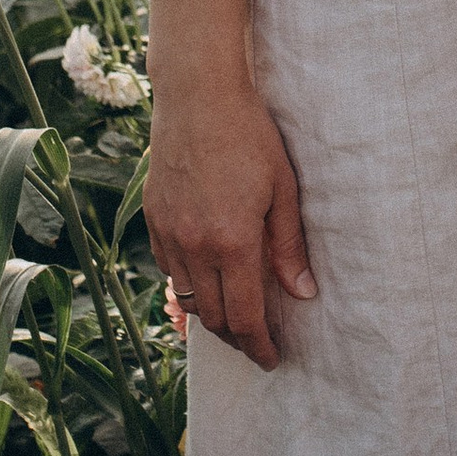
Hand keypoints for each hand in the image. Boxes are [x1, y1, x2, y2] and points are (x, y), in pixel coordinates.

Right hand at [145, 77, 316, 371]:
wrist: (197, 96)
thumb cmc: (249, 135)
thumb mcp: (283, 188)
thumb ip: (288, 246)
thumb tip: (303, 293)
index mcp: (232, 242)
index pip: (244, 317)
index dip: (258, 346)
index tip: (271, 359)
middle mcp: (195, 246)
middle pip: (213, 317)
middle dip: (236, 338)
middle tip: (257, 343)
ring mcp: (169, 233)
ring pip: (188, 297)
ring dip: (210, 316)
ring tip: (233, 317)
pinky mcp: (153, 218)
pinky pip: (170, 268)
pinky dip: (189, 284)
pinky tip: (207, 277)